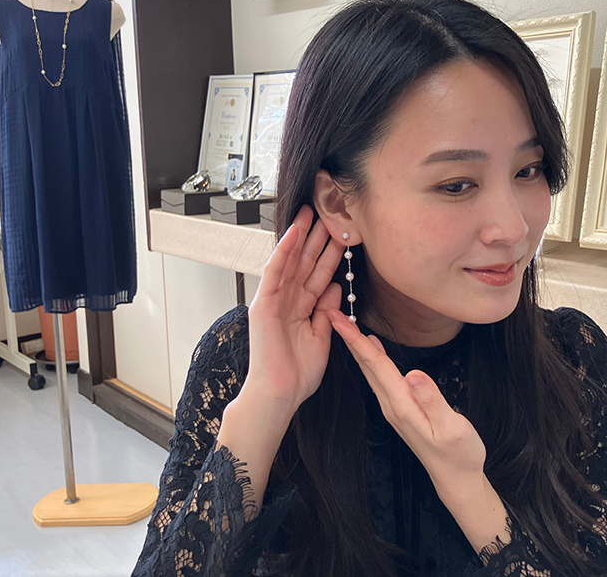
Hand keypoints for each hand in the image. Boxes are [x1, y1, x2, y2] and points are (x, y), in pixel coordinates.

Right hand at [242, 204, 344, 413]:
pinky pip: (276, 271)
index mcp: (301, 309)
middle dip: (317, 238)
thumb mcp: (321, 338)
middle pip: (305, 263)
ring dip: (302, 236)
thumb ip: (326, 312)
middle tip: (329, 212)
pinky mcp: (263, 303)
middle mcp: (287, 300)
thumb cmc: (297, 374)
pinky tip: (294, 232)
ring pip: (291, 261)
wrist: (279, 394)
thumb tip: (333, 288)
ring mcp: (274, 300)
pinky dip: (285, 251)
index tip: (343, 234)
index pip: (318, 275)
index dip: (330, 255)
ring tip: (311, 211)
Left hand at [328, 310, 487, 505]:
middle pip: (367, 366)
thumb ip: (432, 401)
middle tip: (331, 313)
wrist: (457, 478)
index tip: (338, 320)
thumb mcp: (452, 427)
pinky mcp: (401, 410)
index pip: (375, 365)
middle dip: (348, 339)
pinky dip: (372, 360)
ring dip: (358, 348)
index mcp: (402, 405)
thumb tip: (413, 373)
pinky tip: (373, 351)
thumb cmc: (460, 454)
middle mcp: (392, 405)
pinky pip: (380, 378)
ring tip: (347, 327)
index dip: (356, 340)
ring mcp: (395, 408)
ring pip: (371, 371)